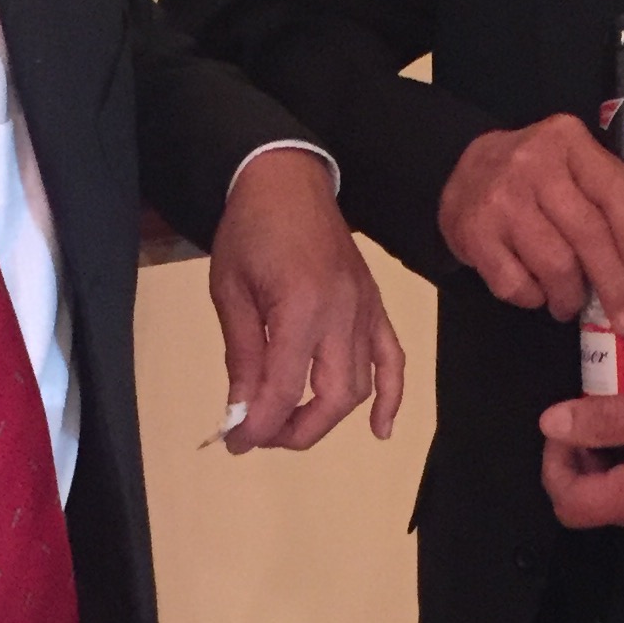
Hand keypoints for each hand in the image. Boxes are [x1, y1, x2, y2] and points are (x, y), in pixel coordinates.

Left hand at [210, 149, 406, 452]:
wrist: (286, 180)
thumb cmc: (250, 230)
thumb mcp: (230, 292)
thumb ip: (242, 355)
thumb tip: (242, 411)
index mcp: (300, 306)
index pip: (284, 388)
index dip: (259, 425)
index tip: (236, 442)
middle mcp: (342, 313)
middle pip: (333, 397)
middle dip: (297, 430)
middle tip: (261, 436)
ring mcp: (365, 309)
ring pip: (360, 385)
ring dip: (328, 417)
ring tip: (292, 425)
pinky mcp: (374, 305)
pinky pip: (393, 358)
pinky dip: (391, 396)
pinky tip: (379, 429)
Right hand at [438, 117, 623, 331]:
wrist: (463, 169)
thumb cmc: (536, 176)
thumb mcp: (575, 167)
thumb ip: (608, 206)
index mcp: (568, 140)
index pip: (616, 191)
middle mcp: (533, 164)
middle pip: (588, 234)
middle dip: (614, 285)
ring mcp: (500, 199)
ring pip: (555, 265)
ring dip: (571, 296)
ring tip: (571, 303)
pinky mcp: (473, 233)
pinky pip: (516, 284)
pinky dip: (533, 298)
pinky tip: (536, 290)